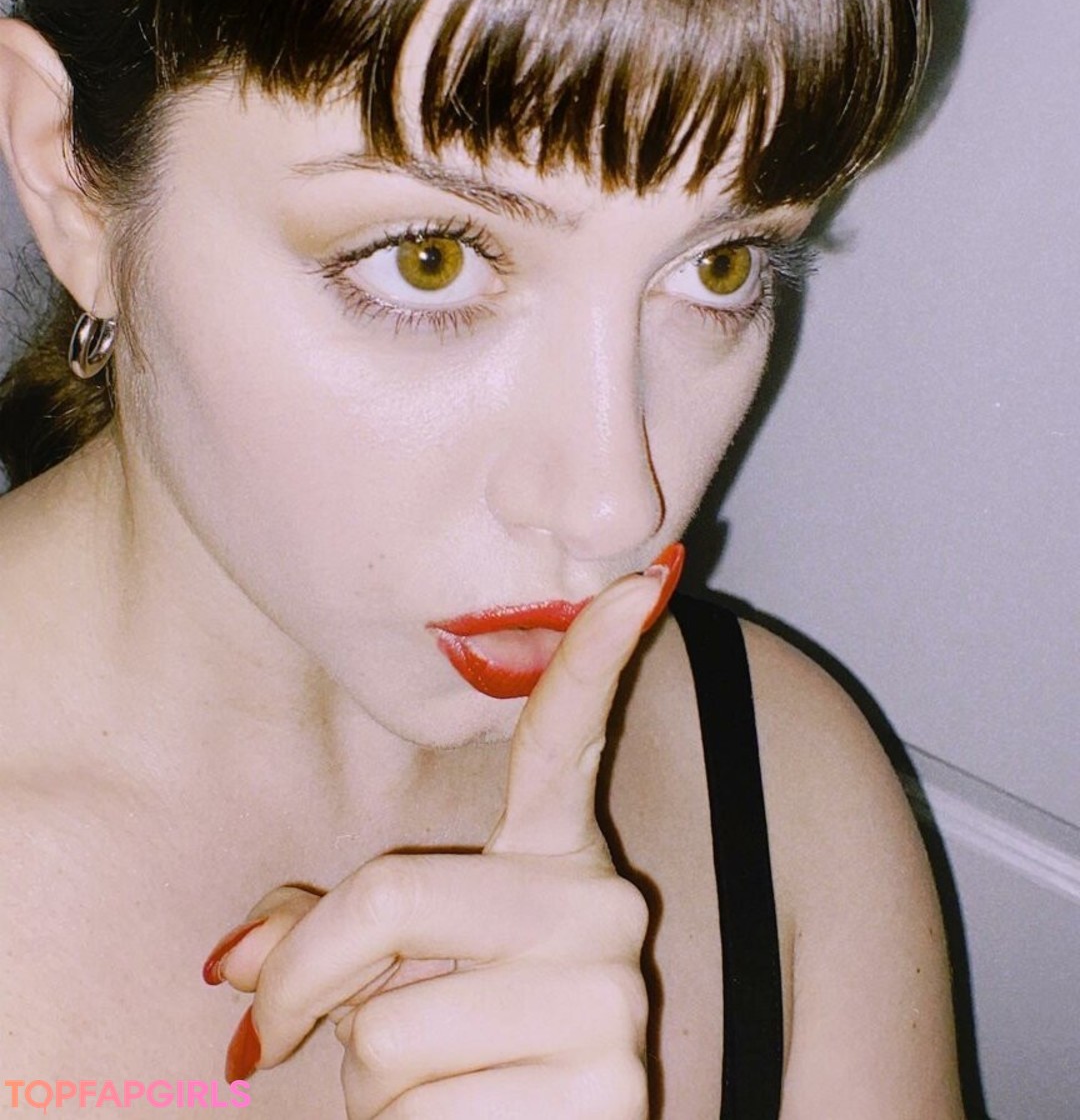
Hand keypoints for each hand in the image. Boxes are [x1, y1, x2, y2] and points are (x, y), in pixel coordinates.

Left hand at [205, 558, 678, 1117]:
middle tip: (274, 1030)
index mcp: (556, 855)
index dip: (596, 655)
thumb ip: (320, 935)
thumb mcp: (390, 975)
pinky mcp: (605, 1087)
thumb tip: (227, 960)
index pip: (565, 739)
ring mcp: (609, 995)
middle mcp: (600, 905)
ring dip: (367, 1076)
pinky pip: (422, 1108)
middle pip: (393, 895)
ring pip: (387, 1025)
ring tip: (435, 1083)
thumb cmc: (458, 1059)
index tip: (635, 576)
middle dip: (302, 978)